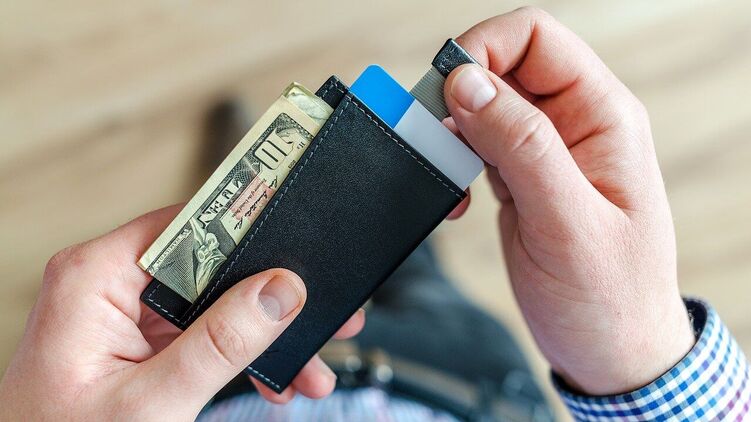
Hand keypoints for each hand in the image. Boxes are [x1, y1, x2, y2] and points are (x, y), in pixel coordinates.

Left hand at [0, 205, 364, 419]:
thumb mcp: (154, 400)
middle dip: (267, 296)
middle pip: (209, 264)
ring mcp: (124, 312)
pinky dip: (237, 352)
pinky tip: (272, 377)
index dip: (246, 228)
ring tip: (307, 363)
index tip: (295, 236)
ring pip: (213, 302)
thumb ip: (220, 342)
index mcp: (94, 277)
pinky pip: (200, 330)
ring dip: (260, 333)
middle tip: (316, 309)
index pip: (188, 225)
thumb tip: (279, 290)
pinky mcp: (138, 339)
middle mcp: (108, 283)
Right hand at [445, 7, 693, 394]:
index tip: (447, 88)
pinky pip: (477, 145)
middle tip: (433, 135)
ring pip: (483, 106)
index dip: (484, 49)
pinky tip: (457, 196)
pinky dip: (453, 161)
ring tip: (446, 172)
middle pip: (503, 67)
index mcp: (602, 116)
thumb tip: (469, 82)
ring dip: (452, 130)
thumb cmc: (610, 296)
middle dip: (458, 92)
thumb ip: (520, 146)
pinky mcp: (521, 179)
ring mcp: (545, 152)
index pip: (536, 39)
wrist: (611, 352)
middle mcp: (574, 124)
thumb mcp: (566, 221)